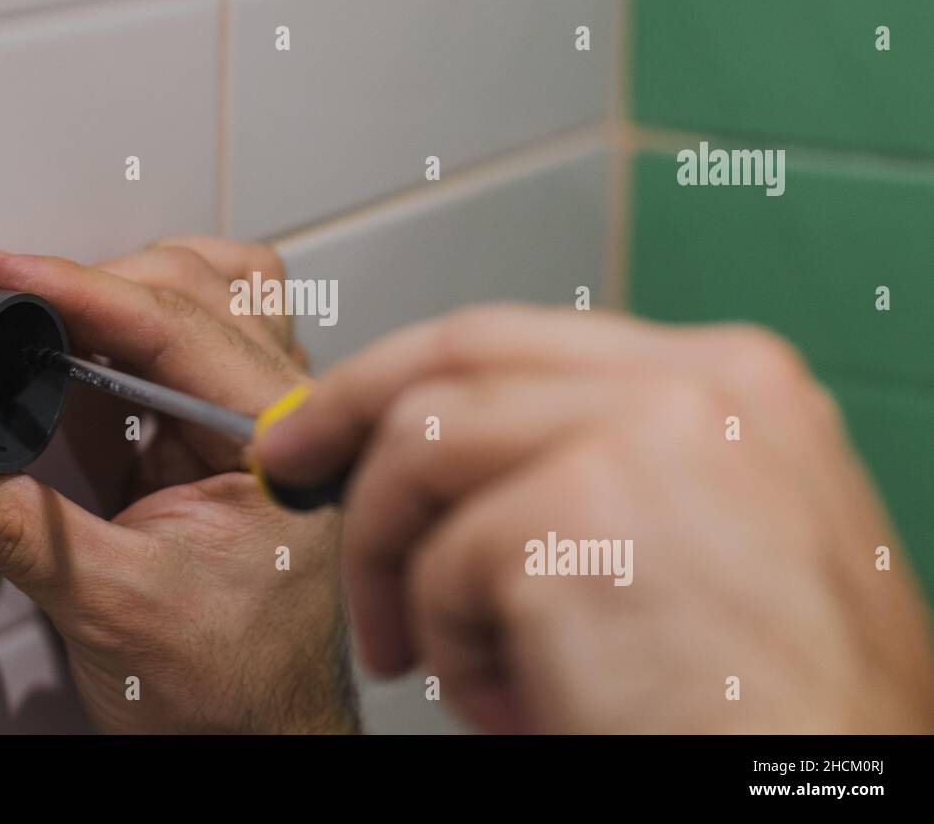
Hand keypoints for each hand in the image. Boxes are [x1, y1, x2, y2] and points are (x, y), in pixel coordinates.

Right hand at [0, 239, 354, 733]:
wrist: (262, 741)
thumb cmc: (235, 691)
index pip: (177, 329)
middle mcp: (290, 420)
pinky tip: (93, 353)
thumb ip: (14, 531)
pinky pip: (198, 348)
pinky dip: (141, 330)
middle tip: (12, 293)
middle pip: (204, 288)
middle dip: (100, 282)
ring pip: (217, 299)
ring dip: (135, 291)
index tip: (6, 271)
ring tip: (57, 308)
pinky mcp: (232, 442)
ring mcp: (267, 425)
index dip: (79, 290)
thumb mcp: (111, 606)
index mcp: (285, 446)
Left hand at [253, 304, 933, 731]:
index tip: (343, 418)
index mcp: (731, 384)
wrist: (825, 804)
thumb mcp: (711, 542)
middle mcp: (694, 385)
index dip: (409, 374)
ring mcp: (639, 437)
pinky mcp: (581, 517)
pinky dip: (449, 644)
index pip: (522, 338)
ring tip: (429, 656)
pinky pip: (443, 566)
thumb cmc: (770, 705)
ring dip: (398, 565)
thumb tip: (456, 452)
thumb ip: (602, 466)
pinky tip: (511, 699)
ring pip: (423, 452)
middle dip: (350, 409)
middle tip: (292, 461)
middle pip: (458, 356)